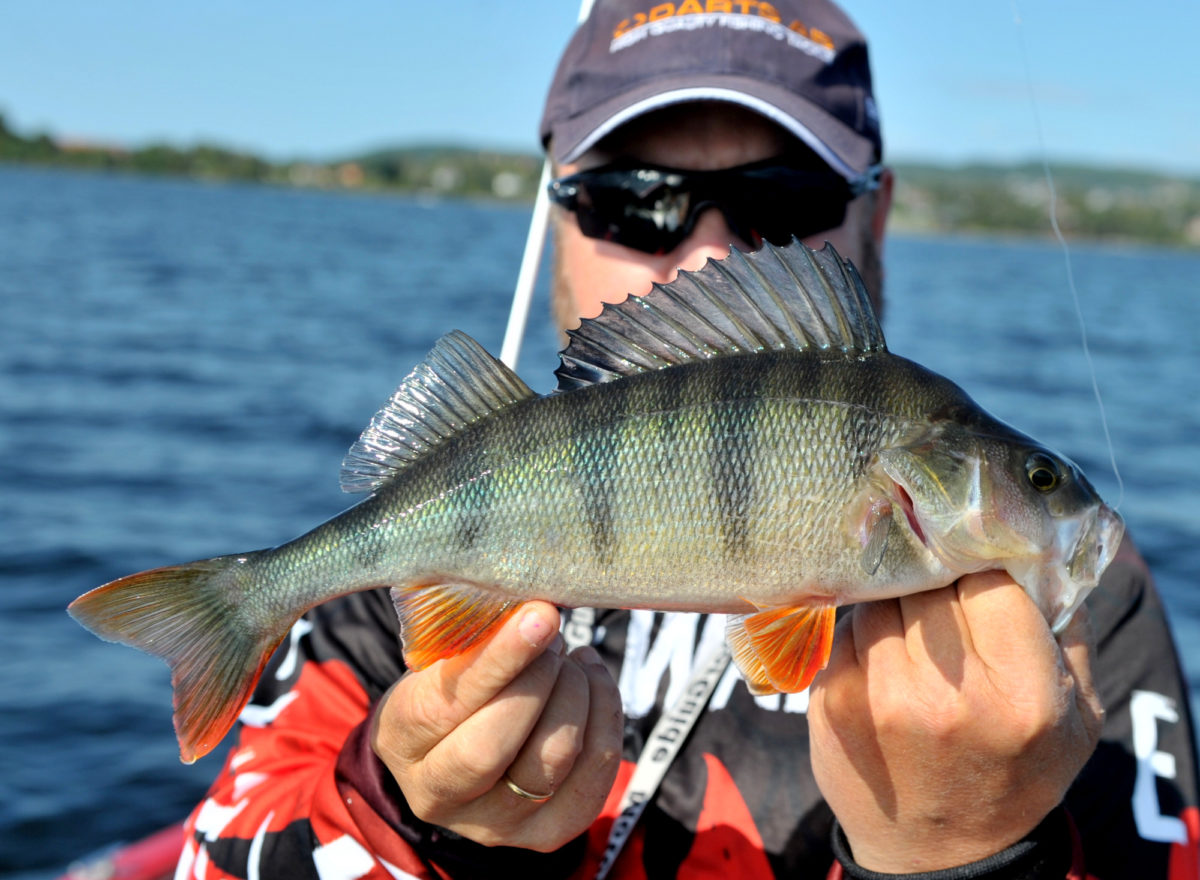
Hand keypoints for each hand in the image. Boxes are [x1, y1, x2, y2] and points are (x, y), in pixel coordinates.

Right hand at [372, 601, 622, 850]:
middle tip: (551, 637)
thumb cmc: (448, 688)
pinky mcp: (545, 834)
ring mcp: (494, 824)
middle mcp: (438, 796)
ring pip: (552, 758)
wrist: (452, 755)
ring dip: (577, 693)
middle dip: (540, 679)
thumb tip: (534, 608)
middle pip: (495, 745)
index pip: (448, 705)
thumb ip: (474, 640)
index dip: (500, 659)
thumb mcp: (439, 660)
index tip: (539, 616)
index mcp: (402, 741)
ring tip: (571, 659)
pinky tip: (591, 683)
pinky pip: (593, 777)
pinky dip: (605, 717)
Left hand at [807, 571, 1103, 872]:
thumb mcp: (1077, 716)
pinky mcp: (831, 699)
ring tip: (916, 640)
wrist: (939, 855)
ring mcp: (878, 697)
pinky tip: (884, 663)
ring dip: (897, 603)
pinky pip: (844, 627)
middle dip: (937, 581)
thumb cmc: (1016, 773)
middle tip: (946, 604)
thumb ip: (1067, 627)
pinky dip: (864, 632)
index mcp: (1021, 693)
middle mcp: (946, 695)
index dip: (984, 568)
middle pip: (927, 580)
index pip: (989, 578)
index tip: (982, 578)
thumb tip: (1039, 546)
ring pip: (880, 596)